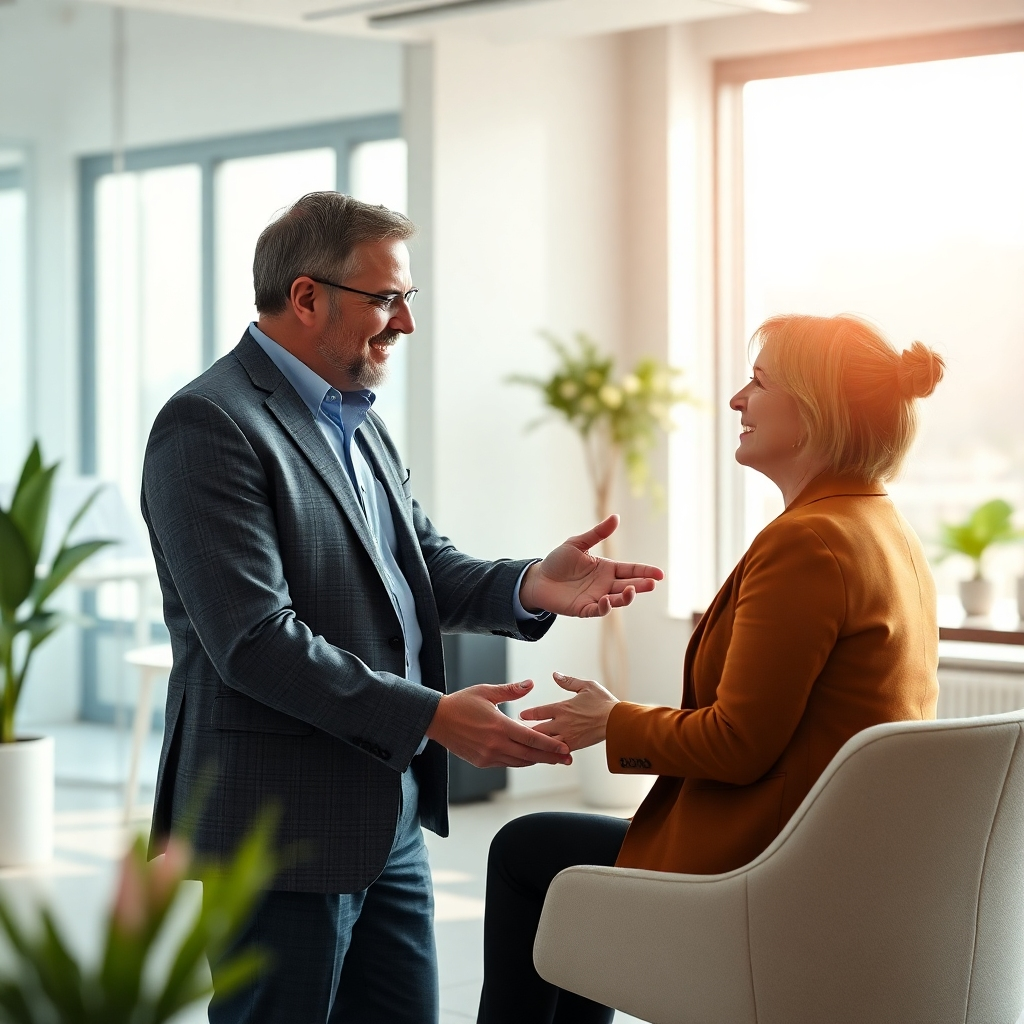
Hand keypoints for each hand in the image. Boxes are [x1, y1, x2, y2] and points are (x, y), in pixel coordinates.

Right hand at [425, 680, 572, 767]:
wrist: (437, 720)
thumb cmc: (461, 703)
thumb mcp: (486, 692)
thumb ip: (511, 690)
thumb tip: (531, 683)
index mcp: (499, 726)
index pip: (531, 739)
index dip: (550, 745)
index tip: (565, 748)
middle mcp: (495, 744)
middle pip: (529, 755)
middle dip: (550, 757)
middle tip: (567, 759)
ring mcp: (488, 755)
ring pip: (519, 762)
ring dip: (537, 761)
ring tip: (553, 759)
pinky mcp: (482, 761)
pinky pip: (506, 763)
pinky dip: (520, 761)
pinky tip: (529, 757)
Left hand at [519, 515, 663, 617]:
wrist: (538, 578)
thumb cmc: (558, 561)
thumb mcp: (577, 543)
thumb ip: (597, 533)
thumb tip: (616, 517)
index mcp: (606, 568)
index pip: (630, 570)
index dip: (645, 572)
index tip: (659, 574)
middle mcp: (605, 584)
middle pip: (628, 585)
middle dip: (641, 585)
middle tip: (652, 583)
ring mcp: (596, 597)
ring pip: (617, 600)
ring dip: (626, 597)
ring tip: (631, 590)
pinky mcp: (584, 609)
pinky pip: (598, 610)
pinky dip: (605, 607)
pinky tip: (607, 600)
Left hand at [520, 672, 617, 750]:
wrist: (618, 722)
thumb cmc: (604, 702)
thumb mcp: (586, 686)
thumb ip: (569, 682)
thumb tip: (555, 674)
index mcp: (563, 708)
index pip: (539, 711)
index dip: (528, 714)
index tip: (521, 715)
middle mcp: (562, 723)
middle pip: (537, 730)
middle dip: (526, 732)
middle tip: (516, 733)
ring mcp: (567, 737)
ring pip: (544, 743)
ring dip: (534, 744)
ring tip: (525, 746)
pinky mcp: (574, 747)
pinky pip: (556, 752)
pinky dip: (548, 754)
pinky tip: (542, 755)